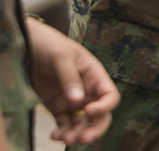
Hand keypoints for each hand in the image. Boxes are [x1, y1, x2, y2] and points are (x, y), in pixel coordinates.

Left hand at [25, 18, 120, 144]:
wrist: (26, 45)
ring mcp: (71, 99)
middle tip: (83, 138)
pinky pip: (64, 124)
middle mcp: (87, 90)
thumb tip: (77, 101)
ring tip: (64, 138)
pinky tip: (55, 135)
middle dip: (94, 128)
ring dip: (77, 133)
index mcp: (94, 75)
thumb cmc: (48, 44)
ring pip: (82, 123)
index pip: (109, 95)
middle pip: (99, 115)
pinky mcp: (56, 106)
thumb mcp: (61, 56)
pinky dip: (63, 132)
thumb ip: (69, 77)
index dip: (105, 106)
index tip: (90, 111)